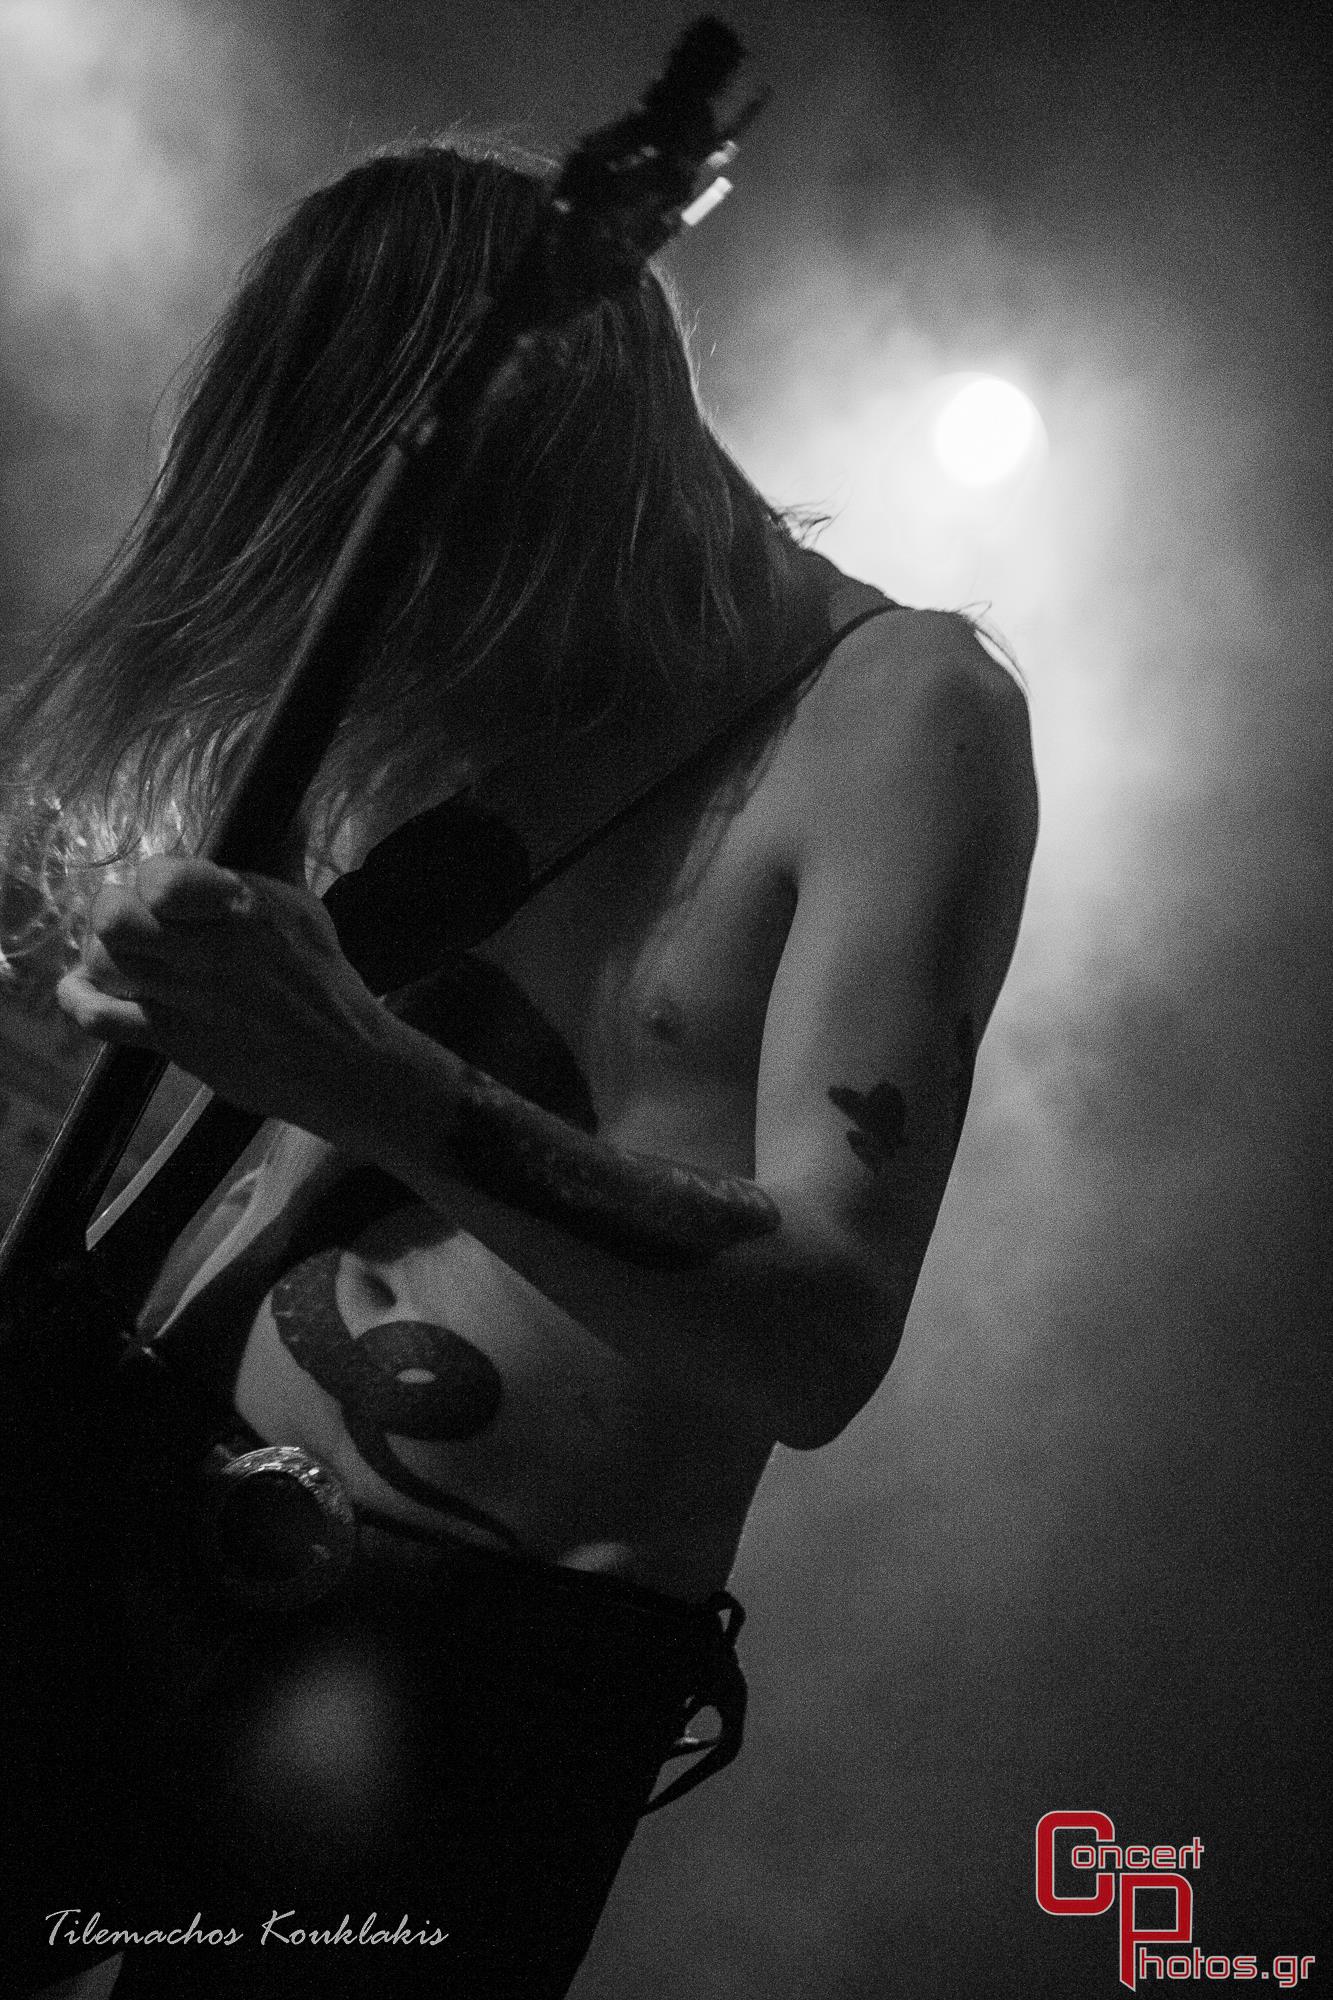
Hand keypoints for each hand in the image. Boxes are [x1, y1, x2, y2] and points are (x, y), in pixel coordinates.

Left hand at [56, 855, 393, 1141]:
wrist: (339, 1061)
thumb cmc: (324, 980)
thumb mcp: (305, 908)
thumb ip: (281, 855)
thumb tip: (290, 803)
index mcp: (242, 908)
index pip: (161, 879)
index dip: (154, 879)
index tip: (167, 891)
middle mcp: (207, 950)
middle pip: (115, 918)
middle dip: (115, 911)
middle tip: (136, 921)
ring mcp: (184, 998)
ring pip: (102, 961)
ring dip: (103, 953)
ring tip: (124, 955)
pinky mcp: (171, 1040)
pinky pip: (98, 1018)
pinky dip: (80, 1000)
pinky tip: (82, 988)